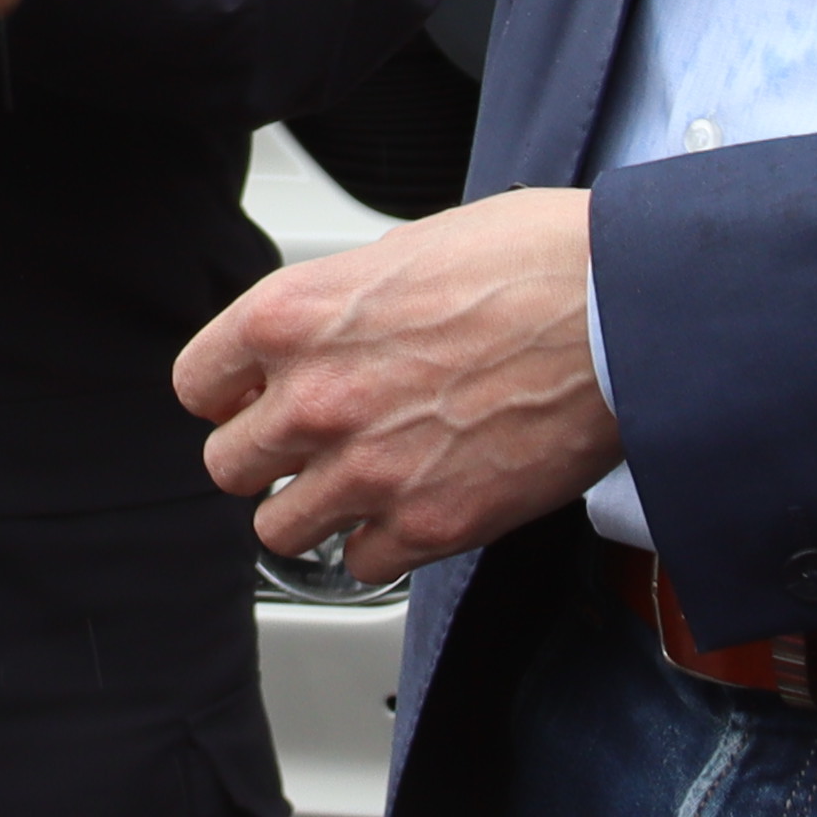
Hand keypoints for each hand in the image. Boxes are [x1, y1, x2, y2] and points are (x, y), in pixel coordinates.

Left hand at [177, 187, 619, 570]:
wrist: (620, 312)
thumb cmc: (533, 264)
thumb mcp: (401, 253)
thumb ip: (338, 309)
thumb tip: (322, 336)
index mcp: (293, 316)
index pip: (196, 384)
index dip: (229, 394)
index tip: (252, 400)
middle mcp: (313, 398)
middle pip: (227, 465)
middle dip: (267, 457)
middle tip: (311, 446)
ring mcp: (366, 469)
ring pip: (279, 528)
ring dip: (315, 509)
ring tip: (360, 483)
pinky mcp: (429, 524)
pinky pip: (361, 562)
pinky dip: (382, 543)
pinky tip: (414, 505)